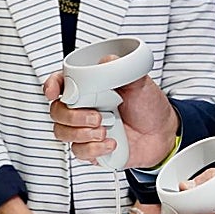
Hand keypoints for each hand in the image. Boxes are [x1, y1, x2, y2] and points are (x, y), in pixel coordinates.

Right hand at [44, 70, 178, 167]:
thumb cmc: (148, 106)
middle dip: (72, 116)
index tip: (54, 92)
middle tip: (97, 116)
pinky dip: (93, 149)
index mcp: (89, 89)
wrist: (163, 133)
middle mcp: (83, 109)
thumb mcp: (140, 83)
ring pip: (62, 133)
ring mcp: (86, 130)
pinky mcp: (92, 149)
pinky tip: (111, 142)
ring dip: (81, 134)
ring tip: (104, 130)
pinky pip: (79, 152)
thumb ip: (122, 70)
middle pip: (57, 112)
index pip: (60, 84)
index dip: (51, 86)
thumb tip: (106, 61)